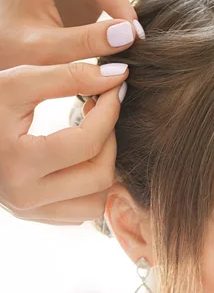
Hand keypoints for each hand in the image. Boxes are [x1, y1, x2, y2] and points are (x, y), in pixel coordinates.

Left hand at [0, 0, 142, 69]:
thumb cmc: (8, 54)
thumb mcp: (44, 49)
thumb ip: (85, 42)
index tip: (135, 35)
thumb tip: (129, 35)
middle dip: (119, 12)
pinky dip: (108, 25)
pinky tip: (115, 46)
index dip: (118, 4)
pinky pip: (98, 4)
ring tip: (127, 47)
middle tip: (135, 42)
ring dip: (117, 18)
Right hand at [0, 62, 127, 224]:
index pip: (88, 142)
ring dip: (105, 164)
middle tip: (102, 111)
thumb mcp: (16, 83)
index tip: (115, 88)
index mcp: (17, 164)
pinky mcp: (36, 216)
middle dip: (110, 138)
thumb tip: (119, 77)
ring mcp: (30, 212)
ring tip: (92, 133)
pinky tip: (81, 153)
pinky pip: (84, 209)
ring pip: (98, 201)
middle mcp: (25, 197)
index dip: (111, 111)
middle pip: (100, 175)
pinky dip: (92, 183)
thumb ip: (68, 76)